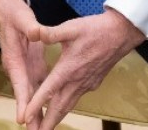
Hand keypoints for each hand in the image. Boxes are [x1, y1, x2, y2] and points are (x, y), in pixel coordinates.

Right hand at [0, 0, 47, 129]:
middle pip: (25, 94)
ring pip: (31, 93)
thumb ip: (30, 26)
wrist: (6, 7)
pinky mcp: (31, 64)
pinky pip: (37, 86)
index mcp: (14, 57)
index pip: (19, 82)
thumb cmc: (12, 12)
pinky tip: (49, 112)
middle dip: (30, 114)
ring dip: (36, 111)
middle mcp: (17, 66)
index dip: (22, 100)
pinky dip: (42, 100)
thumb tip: (37, 33)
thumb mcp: (21, 16)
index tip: (23, 117)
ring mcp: (24, 67)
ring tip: (42, 128)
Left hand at [24, 9, 145, 129]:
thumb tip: (33, 32)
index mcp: (68, 69)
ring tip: (46, 128)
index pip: (48, 91)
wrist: (122, 33)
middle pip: (59, 107)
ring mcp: (87, 84)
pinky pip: (76, 98)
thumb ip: (51, 33)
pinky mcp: (93, 82)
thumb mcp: (70, 28)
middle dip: (47, 123)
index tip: (26, 118)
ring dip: (57, 118)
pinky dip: (66, 106)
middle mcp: (77, 81)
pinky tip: (62, 106)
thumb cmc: (96, 29)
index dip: (36, 105)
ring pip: (69, 105)